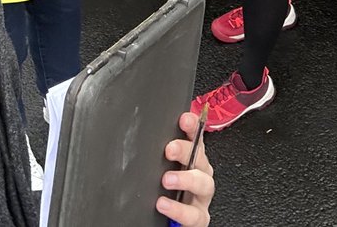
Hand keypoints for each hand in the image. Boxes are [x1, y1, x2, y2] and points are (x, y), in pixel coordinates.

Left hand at [155, 110, 214, 226]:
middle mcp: (200, 176)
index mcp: (191, 161)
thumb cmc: (162, 195)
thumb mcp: (158, 171)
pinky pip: (194, 215)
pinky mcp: (199, 219)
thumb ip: (155, 158)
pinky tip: (164, 204)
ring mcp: (201, 198)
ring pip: (204, 184)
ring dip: (186, 180)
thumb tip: (132, 143)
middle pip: (201, 158)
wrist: (165, 223)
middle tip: (170, 149)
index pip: (195, 139)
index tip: (184, 119)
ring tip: (167, 180)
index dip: (193, 127)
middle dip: (187, 151)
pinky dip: (179, 209)